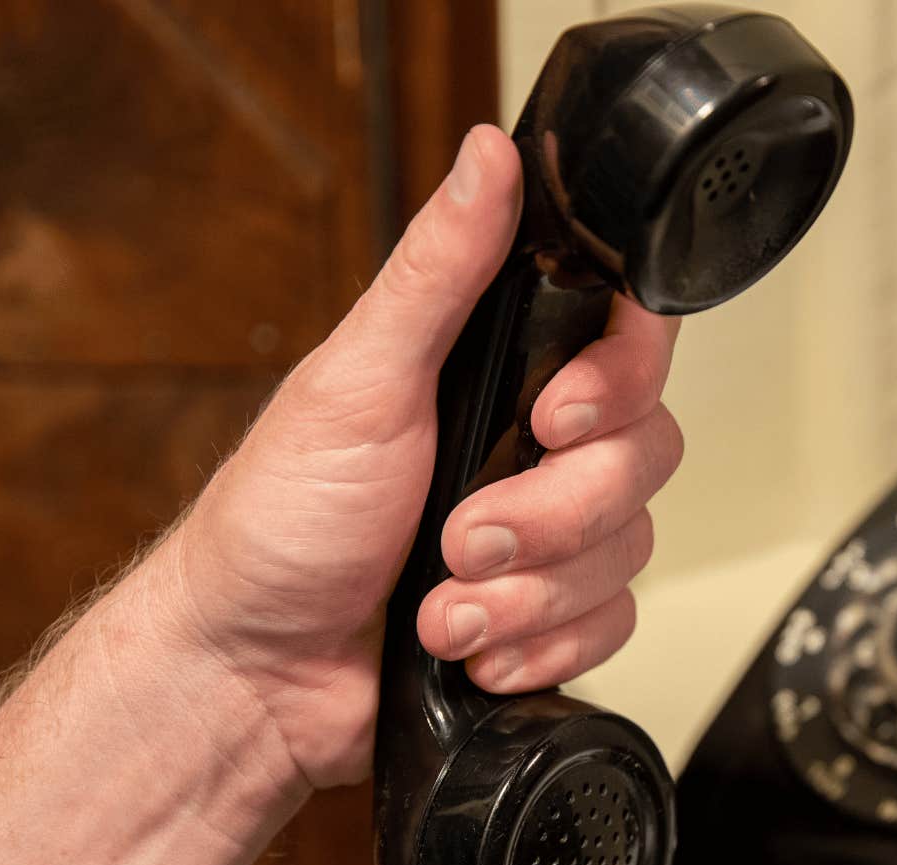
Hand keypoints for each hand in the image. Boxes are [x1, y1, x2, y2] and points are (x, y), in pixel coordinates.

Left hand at [151, 125, 682, 789]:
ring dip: (527, 594)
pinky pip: (612, 625)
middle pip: (643, 457)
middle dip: (549, 515)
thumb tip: (488, 156)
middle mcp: (533, 446)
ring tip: (441, 607)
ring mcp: (548, 535)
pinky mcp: (550, 615)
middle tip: (459, 534)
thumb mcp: (355, 379)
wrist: (254, 676)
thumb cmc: (279, 522)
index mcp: (498, 371)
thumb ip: (439, 271)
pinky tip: (470, 647)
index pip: (628, 342)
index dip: (616, 381)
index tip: (551, 416)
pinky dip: (538, 645)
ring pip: (629, 551)